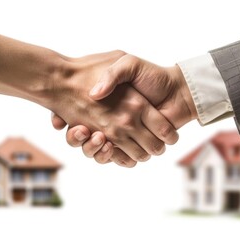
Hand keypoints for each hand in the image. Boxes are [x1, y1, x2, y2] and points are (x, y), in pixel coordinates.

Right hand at [52, 54, 197, 164]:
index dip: (65, 120)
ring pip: (98, 151)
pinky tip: (110, 146)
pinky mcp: (132, 145)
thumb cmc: (152, 76)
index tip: (62, 118)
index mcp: (106, 104)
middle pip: (83, 138)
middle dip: (78, 138)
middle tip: (81, 129)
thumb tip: (94, 93)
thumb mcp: (127, 63)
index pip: (76, 115)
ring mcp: (121, 135)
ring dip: (93, 148)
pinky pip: (117, 158)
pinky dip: (112, 157)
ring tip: (99, 137)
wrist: (176, 90)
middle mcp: (111, 121)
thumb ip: (112, 73)